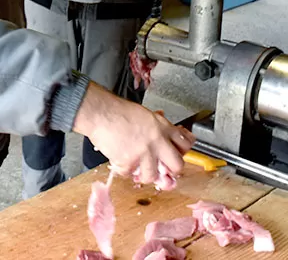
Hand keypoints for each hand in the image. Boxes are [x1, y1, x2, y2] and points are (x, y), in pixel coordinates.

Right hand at [72, 83, 194, 183]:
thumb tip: (167, 134)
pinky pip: (130, 174)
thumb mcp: (146, 114)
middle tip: (164, 170)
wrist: (102, 113)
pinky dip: (124, 170)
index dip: (182, 152)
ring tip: (138, 168)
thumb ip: (158, 127)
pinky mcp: (129, 162)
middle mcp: (157, 141)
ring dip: (145, 174)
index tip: (177, 155)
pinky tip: (121, 161)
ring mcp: (144, 153)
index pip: (186, 144)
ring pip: (153, 176)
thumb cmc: (119, 111)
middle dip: (172, 171)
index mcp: (163, 127)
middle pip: (178, 165)